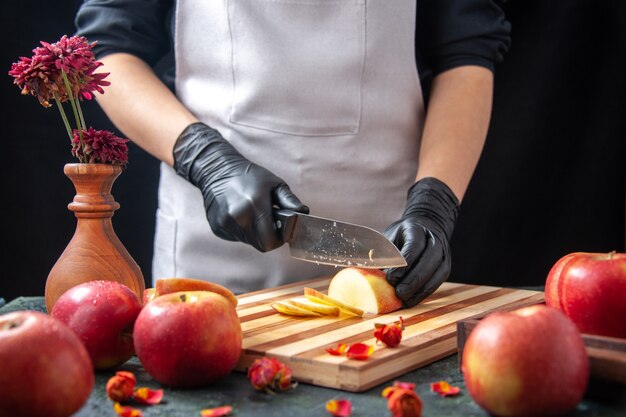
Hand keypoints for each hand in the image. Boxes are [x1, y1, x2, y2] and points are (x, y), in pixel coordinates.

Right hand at [173, 122, 307, 251]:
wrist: (217, 170)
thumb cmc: (250, 176)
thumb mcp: (275, 184)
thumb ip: (290, 201)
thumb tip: (304, 213)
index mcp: (255, 206)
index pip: (271, 242)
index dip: (280, 239)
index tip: (282, 229)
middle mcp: (238, 218)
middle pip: (260, 245)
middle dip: (269, 237)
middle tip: (270, 223)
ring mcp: (225, 224)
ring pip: (249, 241)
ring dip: (255, 233)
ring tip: (254, 214)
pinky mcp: (217, 227)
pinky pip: (236, 237)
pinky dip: (242, 230)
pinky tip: (241, 214)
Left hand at [384, 177, 458, 306]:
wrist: (425, 228)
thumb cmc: (401, 236)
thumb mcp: (390, 237)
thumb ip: (383, 252)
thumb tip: (367, 273)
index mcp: (417, 230)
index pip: (414, 247)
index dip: (404, 264)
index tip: (391, 278)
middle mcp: (434, 241)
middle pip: (427, 263)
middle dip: (412, 281)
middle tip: (397, 293)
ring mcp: (443, 255)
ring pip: (435, 275)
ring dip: (418, 290)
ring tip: (403, 299)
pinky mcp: (445, 268)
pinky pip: (436, 284)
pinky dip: (423, 294)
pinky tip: (410, 301)